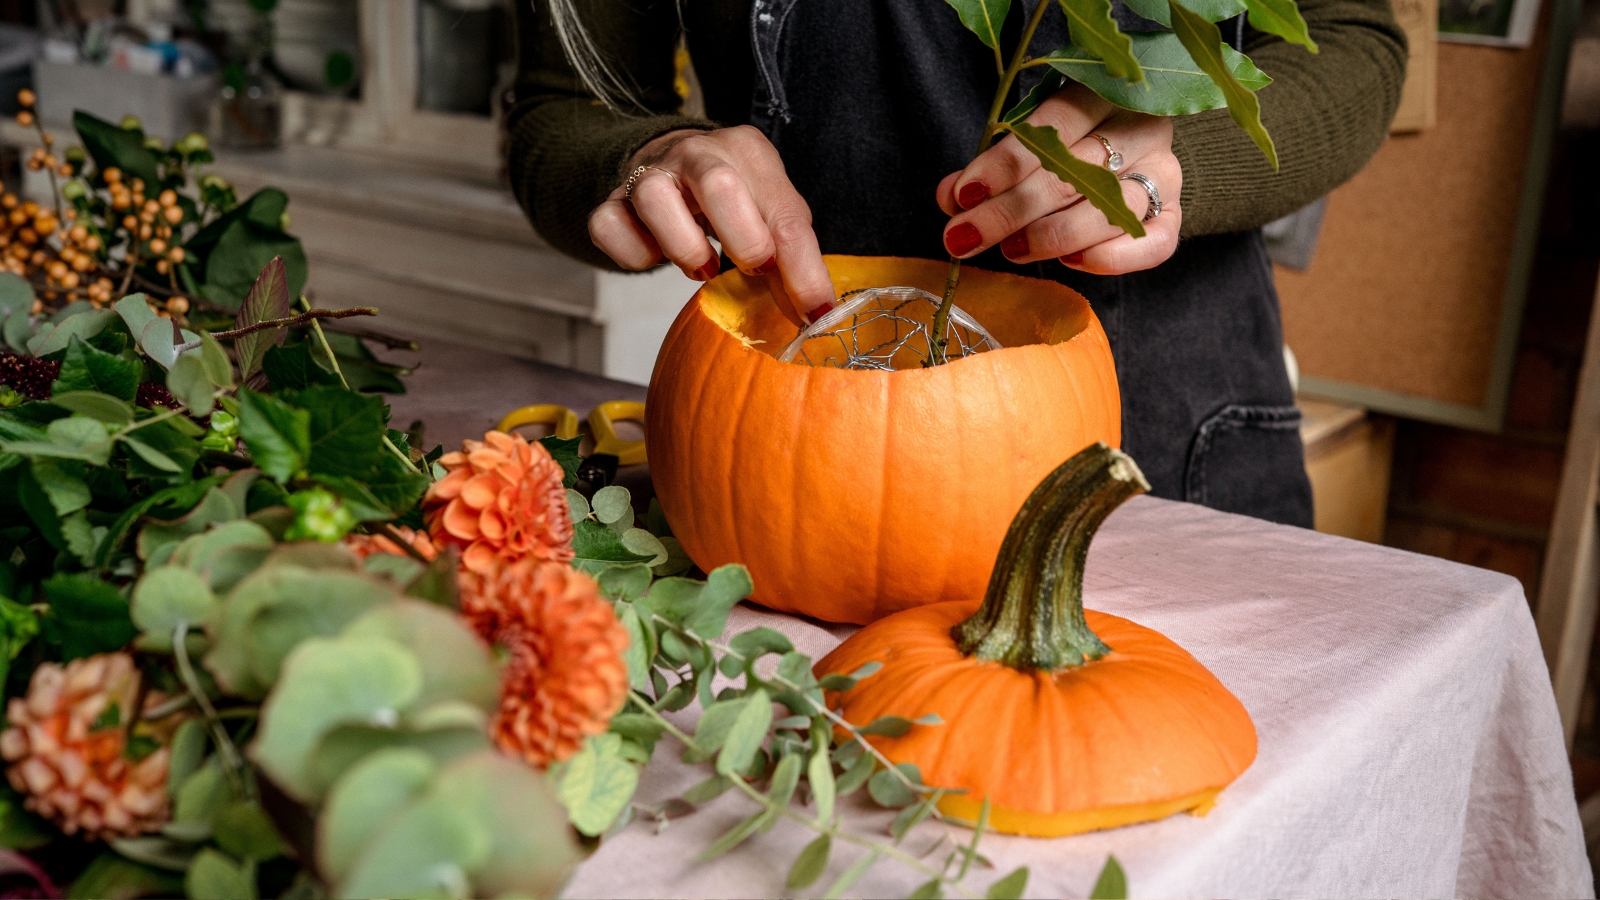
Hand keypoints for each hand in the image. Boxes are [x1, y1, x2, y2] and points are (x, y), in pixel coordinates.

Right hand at [588, 126, 836, 326]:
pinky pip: (610, 227)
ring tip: (703, 266)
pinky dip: (634, 254)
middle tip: (753, 268)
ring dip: (684, 248)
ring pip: (655, 199)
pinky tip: (656, 255)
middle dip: (744, 240)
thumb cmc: (735, 198)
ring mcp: (650, 172)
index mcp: (748, 151)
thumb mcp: (772, 213)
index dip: (803, 270)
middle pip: (718, 185)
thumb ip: (792, 255)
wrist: (670, 163)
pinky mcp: (613, 199)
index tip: (815, 311)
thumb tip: (813, 311)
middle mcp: (697, 152)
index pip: (784, 214)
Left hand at [936, 82, 1181, 274]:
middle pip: (1073, 172)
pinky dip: (1110, 257)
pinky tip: (1070, 261)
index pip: (1054, 124)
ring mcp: (1163, 171)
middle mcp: (1142, 128)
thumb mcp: (1028, 141)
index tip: (964, 194)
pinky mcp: (1172, 212)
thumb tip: (952, 198)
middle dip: (1010, 210)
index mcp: (1102, 95)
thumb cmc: (1068, 144)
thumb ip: (991, 168)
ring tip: (1012, 250)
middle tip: (966, 237)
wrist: (1130, 152)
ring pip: (1110, 208)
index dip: (1006, 162)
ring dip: (1052, 235)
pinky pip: (1152, 242)